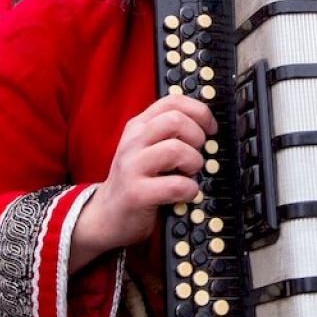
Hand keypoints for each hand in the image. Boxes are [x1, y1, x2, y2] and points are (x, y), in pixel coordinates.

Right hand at [69, 94, 216, 271]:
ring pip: (177, 149)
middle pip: (176, 120)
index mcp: (138, 127)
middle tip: (195, 155)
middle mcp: (133, 142)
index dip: (200, 112)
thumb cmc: (134, 180)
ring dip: (194, 163)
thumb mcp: (145, 148)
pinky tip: (184, 193)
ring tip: (188, 174)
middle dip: (197, 137)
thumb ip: (167, 132)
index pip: (173, 101)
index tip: (210, 128)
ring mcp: (132, 166)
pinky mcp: (137, 193)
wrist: (106, 215)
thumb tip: (205, 123)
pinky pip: (176, 185)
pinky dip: (190, 190)